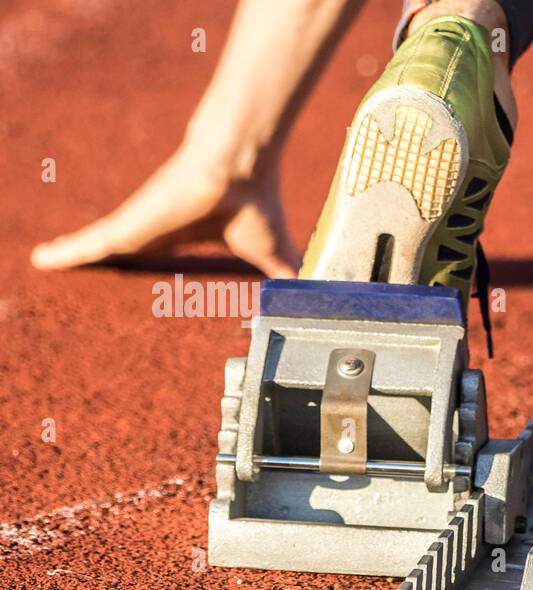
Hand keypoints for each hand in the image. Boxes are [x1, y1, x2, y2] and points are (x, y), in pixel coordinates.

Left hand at [30, 143, 298, 277]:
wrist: (241, 167)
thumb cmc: (255, 202)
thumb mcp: (271, 255)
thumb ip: (283, 278)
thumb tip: (311, 302)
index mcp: (186, 239)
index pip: (157, 262)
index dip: (145, 279)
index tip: (135, 298)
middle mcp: (156, 232)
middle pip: (120, 257)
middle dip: (101, 273)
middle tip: (87, 294)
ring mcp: (138, 227)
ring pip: (98, 251)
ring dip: (75, 262)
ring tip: (50, 272)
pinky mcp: (128, 226)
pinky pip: (88, 244)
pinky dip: (65, 253)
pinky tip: (43, 261)